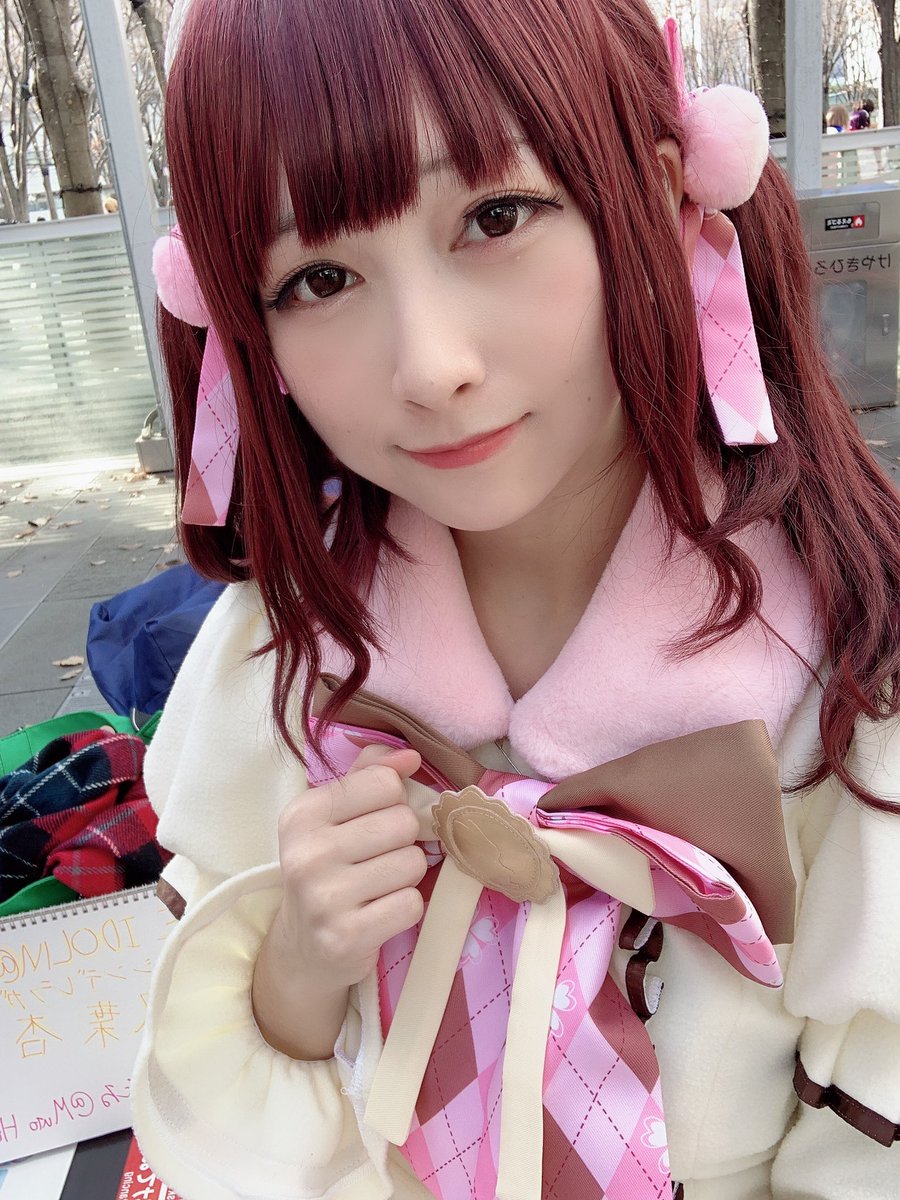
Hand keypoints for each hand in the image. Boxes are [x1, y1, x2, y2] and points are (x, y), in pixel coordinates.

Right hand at [272, 741, 426, 993]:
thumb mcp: (334, 817)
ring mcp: (324, 897)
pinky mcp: (346, 936)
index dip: (394, 800)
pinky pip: (412, 903)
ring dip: (406, 874)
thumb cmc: (327, 870)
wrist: (303, 949)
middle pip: (403, 822)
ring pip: (413, 862)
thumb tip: (410, 755)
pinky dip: (405, 907)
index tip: (374, 820)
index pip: (383, 782)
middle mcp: (307, 853)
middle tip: (378, 858)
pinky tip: (380, 911)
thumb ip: (369, 776)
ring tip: (379, 885)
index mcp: (302, 814)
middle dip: (403, 840)